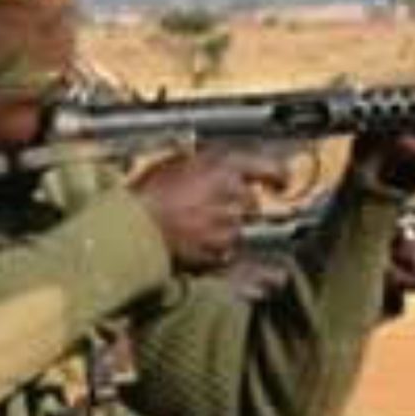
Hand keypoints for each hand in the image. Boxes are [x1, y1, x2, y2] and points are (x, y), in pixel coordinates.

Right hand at [131, 149, 291, 270]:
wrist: (134, 228)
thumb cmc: (148, 194)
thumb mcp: (175, 163)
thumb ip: (204, 163)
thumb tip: (215, 163)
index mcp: (224, 167)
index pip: (266, 168)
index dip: (277, 175)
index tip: (280, 182)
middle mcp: (233, 195)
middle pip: (250, 201)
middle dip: (235, 204)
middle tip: (208, 205)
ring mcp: (229, 226)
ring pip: (238, 227)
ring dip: (224, 226)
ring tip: (194, 225)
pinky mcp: (219, 252)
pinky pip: (226, 249)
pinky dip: (215, 247)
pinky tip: (193, 241)